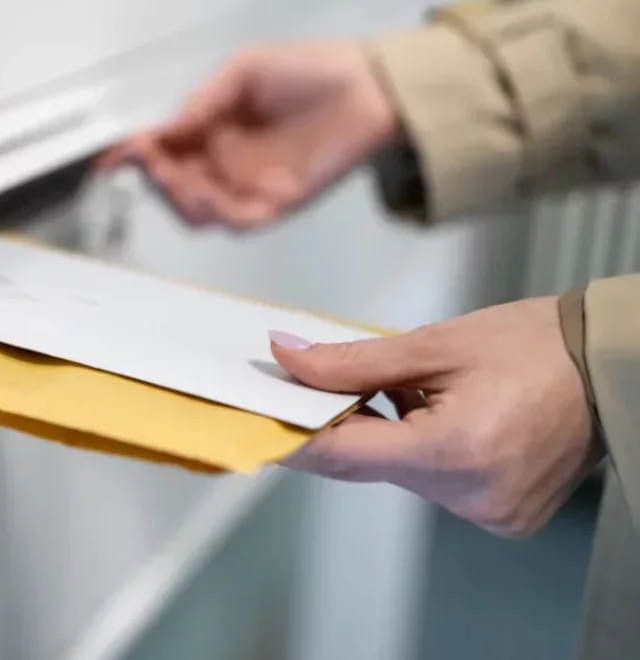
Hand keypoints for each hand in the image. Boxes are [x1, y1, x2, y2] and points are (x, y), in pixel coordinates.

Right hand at [99, 41, 398, 228]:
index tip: (111, 158)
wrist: (370, 86)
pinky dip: (217, 213)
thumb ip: (204, 100)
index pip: (165, 148)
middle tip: (153, 164)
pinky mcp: (277, 203)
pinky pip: (238, 221)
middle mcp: (225, 161)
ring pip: (199, 211)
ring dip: (181, 200)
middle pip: (174, 186)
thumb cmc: (310, 70)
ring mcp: (249, 185)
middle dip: (157, 179)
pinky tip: (208, 194)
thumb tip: (167, 128)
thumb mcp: (244, 70)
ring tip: (179, 180)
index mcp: (212, 129)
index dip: (135, 155)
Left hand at [268, 297, 600, 538]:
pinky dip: (418, 451)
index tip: (256, 419)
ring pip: (399, 474)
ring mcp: (489, 512)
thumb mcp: (435, 343)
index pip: (345, 453)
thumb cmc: (535, 346)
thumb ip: (353, 361)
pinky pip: (434, 484)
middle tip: (311, 388)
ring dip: (384, 436)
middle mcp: (471, 495)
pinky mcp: (501, 515)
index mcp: (455, 452)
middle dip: (337, 427)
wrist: (612, 368)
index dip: (294, 436)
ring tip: (402, 390)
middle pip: (370, 465)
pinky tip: (432, 415)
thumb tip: (288, 359)